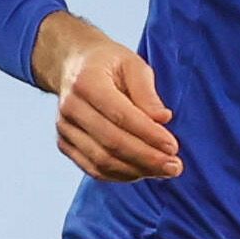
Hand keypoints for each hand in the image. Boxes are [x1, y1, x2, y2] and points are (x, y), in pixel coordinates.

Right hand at [38, 13, 181, 181]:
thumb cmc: (108, 63)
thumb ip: (147, 92)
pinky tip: (143, 172)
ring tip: (164, 171)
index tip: (173, 146)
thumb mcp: (132, 64)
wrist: (73, 64)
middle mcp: (71, 107)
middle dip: (147, 158)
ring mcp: (64, 128)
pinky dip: (120, 175)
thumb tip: (163, 119)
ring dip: (136, 171)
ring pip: (102, 161)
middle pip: (111, 142)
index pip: (121, 115)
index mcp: (87, 81)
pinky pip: (93, 169)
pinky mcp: (65, 144)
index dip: (149, 134)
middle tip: (175, 167)